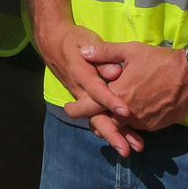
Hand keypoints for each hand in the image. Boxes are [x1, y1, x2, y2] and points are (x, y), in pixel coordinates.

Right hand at [40, 23, 144, 155]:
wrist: (53, 43)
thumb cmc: (74, 40)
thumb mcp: (86, 40)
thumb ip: (102, 55)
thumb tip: (115, 71)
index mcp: (80, 73)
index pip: (96, 90)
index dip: (110, 101)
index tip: (125, 111)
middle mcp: (80, 91)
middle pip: (94, 116)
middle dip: (111, 133)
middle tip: (126, 149)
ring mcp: (83, 99)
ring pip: (98, 121)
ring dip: (115, 136)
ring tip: (134, 148)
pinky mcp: (88, 102)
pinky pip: (99, 119)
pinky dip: (114, 131)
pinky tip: (130, 140)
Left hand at [68, 39, 187, 131]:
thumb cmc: (160, 61)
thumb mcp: (131, 50)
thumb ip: (105, 52)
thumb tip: (83, 52)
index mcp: (118, 95)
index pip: (89, 107)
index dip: (76, 109)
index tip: (68, 108)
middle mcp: (128, 114)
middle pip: (103, 122)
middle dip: (93, 119)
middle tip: (85, 113)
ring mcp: (143, 122)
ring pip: (120, 126)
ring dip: (112, 122)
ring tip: (105, 114)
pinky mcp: (155, 126)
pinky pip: (137, 127)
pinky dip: (129, 123)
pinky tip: (127, 115)